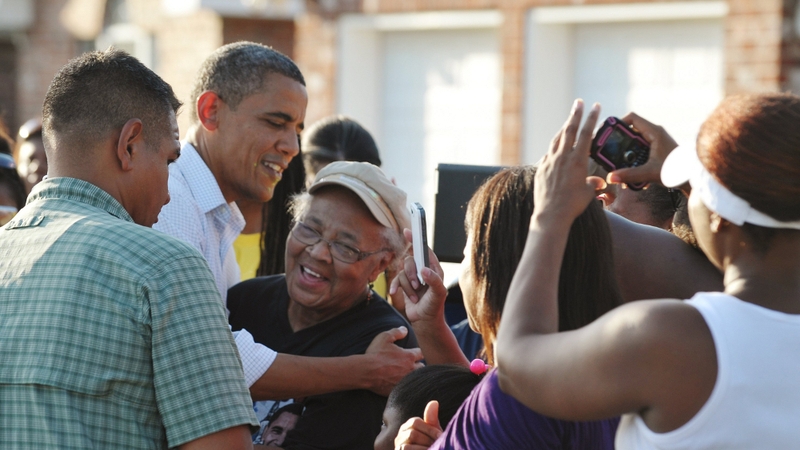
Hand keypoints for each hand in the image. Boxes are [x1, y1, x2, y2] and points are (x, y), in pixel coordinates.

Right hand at [363, 327, 423, 396]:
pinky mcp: (399, 389)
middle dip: (418, 364)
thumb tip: (405, 330)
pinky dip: (405, 384)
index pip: (421, 353)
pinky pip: (407, 387)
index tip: (414, 352)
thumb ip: (396, 332)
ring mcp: (405, 380)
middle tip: (412, 363)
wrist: (367, 372)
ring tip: (408, 373)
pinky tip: (401, 383)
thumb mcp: (384, 337)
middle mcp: (410, 369)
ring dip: (414, 375)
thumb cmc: (376, 354)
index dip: (418, 352)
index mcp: (409, 356)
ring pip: (416, 378)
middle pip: (422, 367)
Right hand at [389, 229, 446, 324]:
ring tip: (415, 296)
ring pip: (402, 271)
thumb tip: (424, 270)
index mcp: (433, 268)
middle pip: (410, 260)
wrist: (425, 321)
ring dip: (407, 286)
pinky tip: (395, 293)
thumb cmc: (435, 307)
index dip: (416, 240)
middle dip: (411, 274)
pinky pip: (396, 279)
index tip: (408, 231)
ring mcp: (412, 277)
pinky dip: (396, 286)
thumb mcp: (439, 294)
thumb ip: (434, 281)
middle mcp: (422, 270)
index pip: (424, 250)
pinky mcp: (404, 284)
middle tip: (417, 285)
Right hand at [394, 401, 442, 449]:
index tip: (441, 436)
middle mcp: (400, 437)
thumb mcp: (434, 435)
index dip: (430, 429)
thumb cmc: (432, 447)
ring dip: (424, 449)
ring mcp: (397, 448)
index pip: (415, 422)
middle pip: (412, 433)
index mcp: (408, 427)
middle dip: (428, 441)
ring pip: (408, 446)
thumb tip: (434, 402)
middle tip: (438, 446)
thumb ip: (432, 421)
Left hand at [533, 99, 605, 224]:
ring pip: (557, 139)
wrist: (551, 214)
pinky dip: (554, 147)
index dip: (591, 118)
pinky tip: (556, 147)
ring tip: (568, 121)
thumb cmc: (573, 205)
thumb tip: (597, 181)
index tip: (595, 106)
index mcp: (578, 160)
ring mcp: (550, 161)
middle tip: (578, 102)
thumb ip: (592, 183)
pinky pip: (548, 153)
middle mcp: (563, 157)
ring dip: (563, 128)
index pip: (587, 133)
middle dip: (575, 114)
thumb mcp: (589, 193)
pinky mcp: (541, 168)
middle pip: (569, 130)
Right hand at [607, 112, 677, 186]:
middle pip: (630, 130)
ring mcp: (657, 140)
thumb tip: (611, 177)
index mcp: (654, 132)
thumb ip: (630, 175)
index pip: (632, 118)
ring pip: (635, 140)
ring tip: (620, 163)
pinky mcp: (657, 149)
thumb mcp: (650, 173)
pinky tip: (632, 169)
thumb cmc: (677, 171)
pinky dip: (634, 156)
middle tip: (610, 151)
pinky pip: (640, 148)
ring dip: (626, 151)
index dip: (617, 123)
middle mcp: (655, 133)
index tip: (608, 134)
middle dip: (619, 141)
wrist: (694, 178)